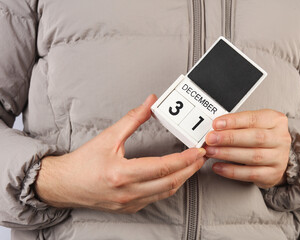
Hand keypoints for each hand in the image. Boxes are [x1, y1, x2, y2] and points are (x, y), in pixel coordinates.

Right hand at [35, 95, 205, 213]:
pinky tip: (174, 177)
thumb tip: (149, 103)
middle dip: (190, 169)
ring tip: (192, 165)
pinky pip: (156, 198)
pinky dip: (169, 186)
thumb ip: (133, 119)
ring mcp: (130, 203)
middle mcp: (128, 192)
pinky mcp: (129, 207)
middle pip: (170, 182)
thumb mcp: (108, 137)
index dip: (184, 159)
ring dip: (182, 178)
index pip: (163, 167)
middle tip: (201, 157)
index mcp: (122, 173)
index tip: (198, 151)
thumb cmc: (83, 162)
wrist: (65, 185)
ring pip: (165, 192)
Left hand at [204, 109, 290, 188]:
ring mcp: (279, 158)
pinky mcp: (273, 174)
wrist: (276, 157)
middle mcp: (280, 138)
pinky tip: (218, 167)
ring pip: (253, 156)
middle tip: (211, 139)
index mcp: (275, 121)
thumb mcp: (254, 124)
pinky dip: (231, 171)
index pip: (253, 119)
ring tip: (211, 152)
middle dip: (229, 138)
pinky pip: (250, 174)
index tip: (216, 124)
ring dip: (228, 154)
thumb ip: (237, 124)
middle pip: (255, 137)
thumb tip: (215, 128)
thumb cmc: (260, 137)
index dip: (233, 121)